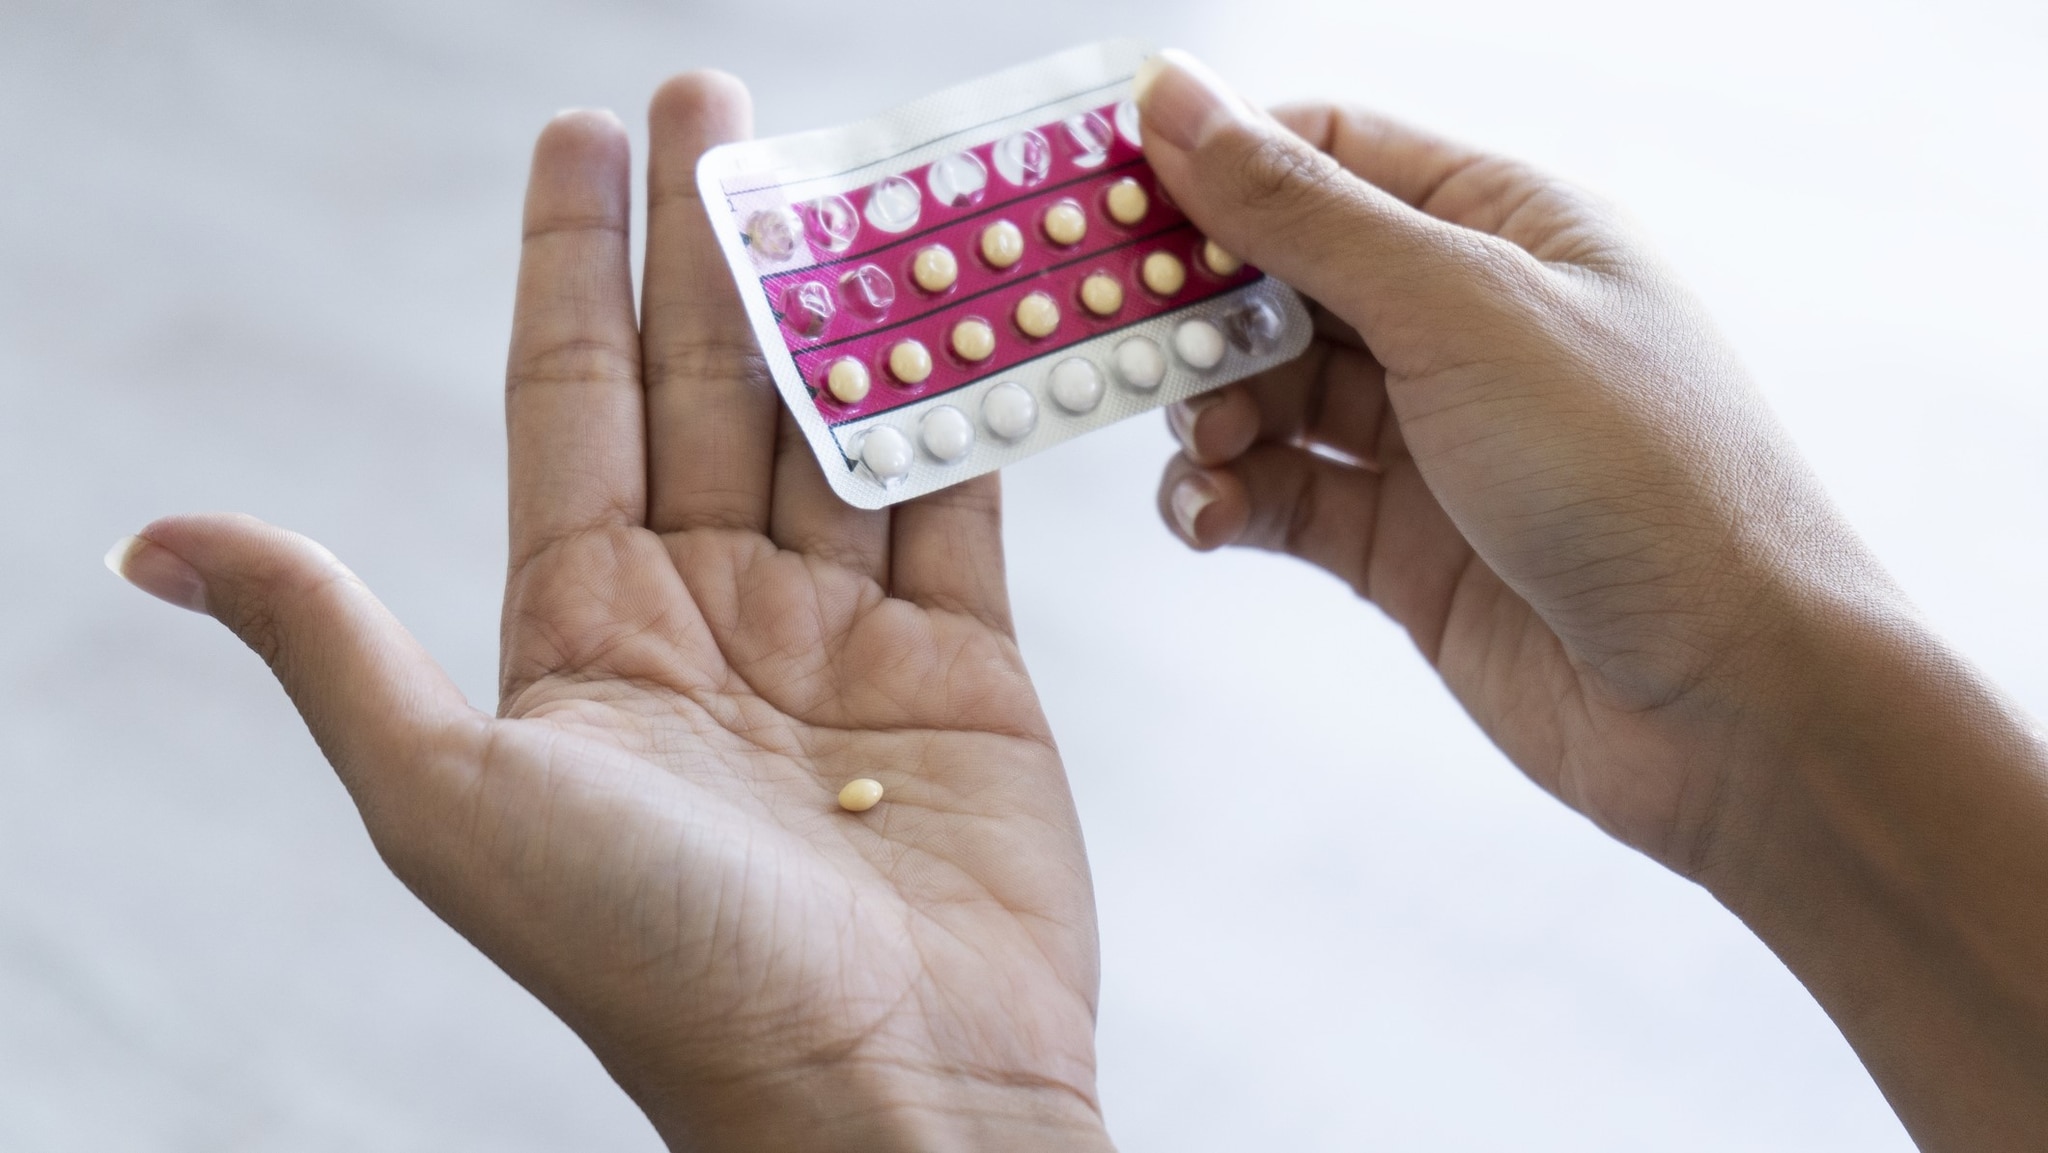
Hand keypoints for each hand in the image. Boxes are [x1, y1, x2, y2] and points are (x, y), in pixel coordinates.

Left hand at [106, 76, 1110, 1152]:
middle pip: (711, 385)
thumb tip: (159, 537)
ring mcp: (843, 636)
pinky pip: (961, 499)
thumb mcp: (455, 798)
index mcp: (586, 631)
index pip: (575, 402)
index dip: (573, 264)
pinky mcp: (971, 664)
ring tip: (849, 168)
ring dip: (846, 296)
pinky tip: (965, 304)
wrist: (887, 1093)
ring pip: (841, 424)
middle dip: (712, 240)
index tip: (586, 132)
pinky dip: (968, 401)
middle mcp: (712, 616)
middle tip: (718, 98)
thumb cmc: (661, 967)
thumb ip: (335, 645)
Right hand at [1135, 51, 2047, 1147]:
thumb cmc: (1640, 478)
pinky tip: (1206, 516)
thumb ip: (1303, 212)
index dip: (1210, 164)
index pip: (1325, 153)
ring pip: (1262, 391)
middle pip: (1277, 274)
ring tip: (1197, 446)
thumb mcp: (1461, 310)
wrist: (1730, 705)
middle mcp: (1461, 322)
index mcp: (1503, 225)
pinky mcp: (1397, 544)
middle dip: (1190, 304)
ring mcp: (1427, 438)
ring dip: (1205, 412)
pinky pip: (1276, 494)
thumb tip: (1174, 98)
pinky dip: (1223, 499)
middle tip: (1107, 337)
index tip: (1102, 198)